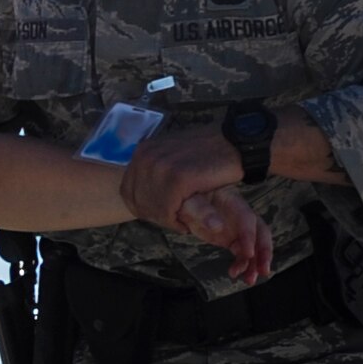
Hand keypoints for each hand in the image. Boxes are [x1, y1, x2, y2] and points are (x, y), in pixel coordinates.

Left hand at [119, 126, 244, 230]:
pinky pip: (168, 210)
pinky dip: (177, 221)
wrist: (234, 142)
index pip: (128, 193)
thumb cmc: (206, 154)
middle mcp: (145, 157)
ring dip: (168, 219)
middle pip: (138, 202)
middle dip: (156, 216)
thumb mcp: (171, 157)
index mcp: (141, 152)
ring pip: (152, 208)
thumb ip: (154, 173)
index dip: (143, 209)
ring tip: (183, 219)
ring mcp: (160, 166)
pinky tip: (188, 220)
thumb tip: (141, 198)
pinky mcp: (178, 177)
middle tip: (175, 220)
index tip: (162, 214)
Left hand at [176, 187, 273, 283]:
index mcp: (233, 202)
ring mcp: (238, 229)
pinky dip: (242, 265)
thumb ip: (202, 212)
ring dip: (255, 264)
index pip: (247, 219)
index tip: (248, 253)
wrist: (183, 204)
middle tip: (263, 270)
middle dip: (264, 252)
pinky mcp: (232, 240)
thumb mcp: (191, 203)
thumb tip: (217, 226)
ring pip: (254, 246)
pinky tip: (235, 274)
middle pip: (260, 232)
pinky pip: (242, 254)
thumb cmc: (188, 198)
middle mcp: (240, 216)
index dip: (249, 236)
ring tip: (250, 280)